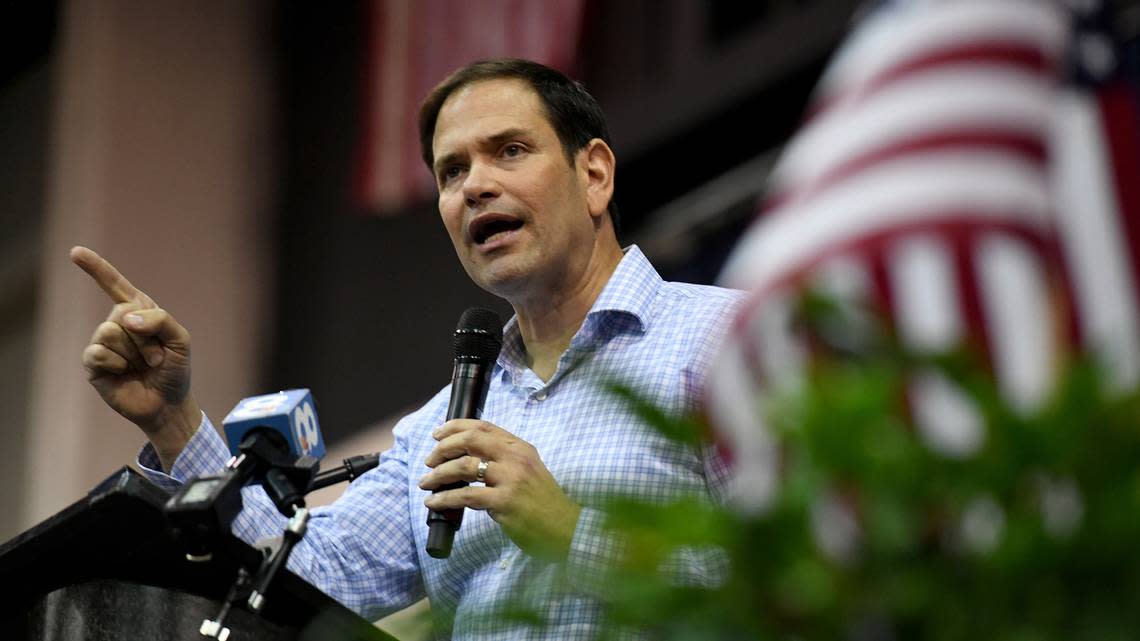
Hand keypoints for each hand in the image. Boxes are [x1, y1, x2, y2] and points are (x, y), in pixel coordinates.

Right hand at [71, 246, 200, 468]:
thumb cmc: (175, 369)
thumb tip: (125, 318)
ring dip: (135, 352)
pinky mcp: (94, 363)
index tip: (75, 252)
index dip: (97, 268)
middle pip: (121, 312)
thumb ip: (160, 319)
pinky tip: (125, 373)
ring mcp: (104, 343)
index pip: (115, 285)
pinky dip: (119, 363)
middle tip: (156, 356)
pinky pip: (99, 352)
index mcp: (139, 312)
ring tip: (144, 365)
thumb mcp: (180, 339)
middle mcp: (118, 324)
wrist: (168, 403)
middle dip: (145, 336)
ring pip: (110, 331)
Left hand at [420, 419, 581, 561]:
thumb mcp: (528, 470)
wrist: (565, 528)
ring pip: (463, 466)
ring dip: (438, 474)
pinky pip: (465, 496)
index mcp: (521, 447)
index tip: (437, 433)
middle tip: (429, 459)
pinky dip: (445, 498)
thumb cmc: (543, 502)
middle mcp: (516, 458)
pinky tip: (434, 502)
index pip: (483, 427)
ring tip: (425, 482)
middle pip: (470, 440)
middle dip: (443, 447)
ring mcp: (511, 479)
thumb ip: (504, 460)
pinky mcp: (504, 502)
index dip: (455, 427)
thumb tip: (467, 456)